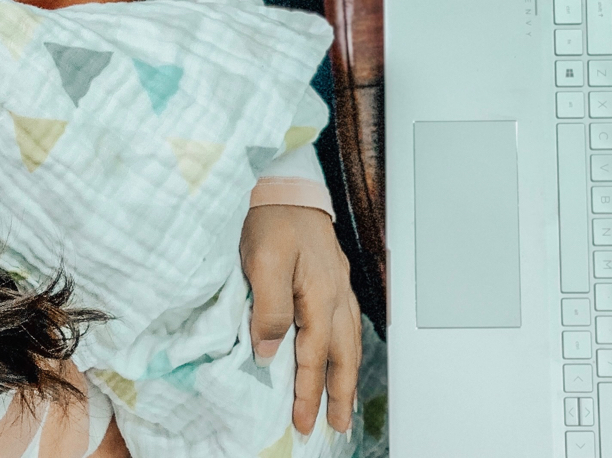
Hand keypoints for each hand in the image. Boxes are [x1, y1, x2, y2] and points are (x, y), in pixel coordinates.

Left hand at [240, 204, 360, 434]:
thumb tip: (271, 352)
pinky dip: (347, 350)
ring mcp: (338, 286)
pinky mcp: (333, 278)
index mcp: (319, 294)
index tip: (303, 421)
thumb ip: (269, 309)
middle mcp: (335, 294)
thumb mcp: (262, 262)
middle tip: (336, 427)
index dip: (307, 391)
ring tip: (343, 404)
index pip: (314, 354)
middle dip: (339, 395)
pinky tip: (342, 357)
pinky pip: (346, 325)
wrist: (287, 184)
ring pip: (349, 342)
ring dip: (346, 377)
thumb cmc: (273, 218)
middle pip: (343, 355)